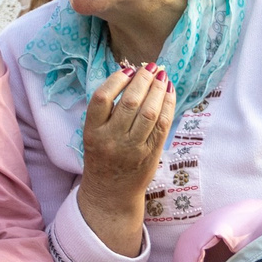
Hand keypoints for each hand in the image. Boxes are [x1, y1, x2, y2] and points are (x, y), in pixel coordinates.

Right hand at [78, 63, 174, 207]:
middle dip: (143, 80)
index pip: (101, 98)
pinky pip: (162, 126)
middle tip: (151, 67)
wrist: (110, 193)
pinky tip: (169, 93)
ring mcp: (132, 148)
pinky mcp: (150, 154)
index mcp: (92, 131)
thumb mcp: (94, 134)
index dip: (116, 80)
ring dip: (158, 90)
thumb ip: (107, 110)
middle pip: (130, 102)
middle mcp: (111, 140)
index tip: (129, 70)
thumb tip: (130, 75)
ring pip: (149, 113)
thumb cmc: (102, 157)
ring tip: (162, 77)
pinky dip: (168, 106)